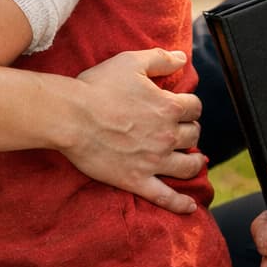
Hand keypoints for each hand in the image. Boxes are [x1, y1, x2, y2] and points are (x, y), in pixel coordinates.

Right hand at [68, 49, 203, 213]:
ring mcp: (154, 161)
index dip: (190, 105)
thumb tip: (183, 58)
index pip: (194, 107)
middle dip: (189, 130)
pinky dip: (181, 204)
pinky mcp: (137, 180)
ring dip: (194, 162)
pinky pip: (165, 197)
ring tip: (194, 161)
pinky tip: (190, 208)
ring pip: (188, 166)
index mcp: (168, 106)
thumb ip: (160, 59)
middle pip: (193, 135)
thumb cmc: (98, 87)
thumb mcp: (131, 62)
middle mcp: (167, 135)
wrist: (71, 117)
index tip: (183, 106)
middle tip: (181, 131)